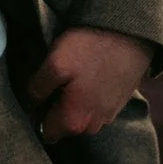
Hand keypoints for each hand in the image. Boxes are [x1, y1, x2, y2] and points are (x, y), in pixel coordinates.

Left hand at [25, 26, 151, 143]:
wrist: (132, 32)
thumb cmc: (90, 47)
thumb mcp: (54, 63)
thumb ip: (36, 90)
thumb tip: (29, 105)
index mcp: (73, 122)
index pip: (44, 131)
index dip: (35, 113)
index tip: (35, 92)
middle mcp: (93, 126)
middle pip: (63, 125)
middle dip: (55, 107)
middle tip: (54, 78)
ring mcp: (109, 115)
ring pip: (80, 114)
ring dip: (73, 100)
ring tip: (73, 73)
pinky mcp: (119, 101)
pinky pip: (96, 105)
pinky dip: (90, 93)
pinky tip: (90, 72)